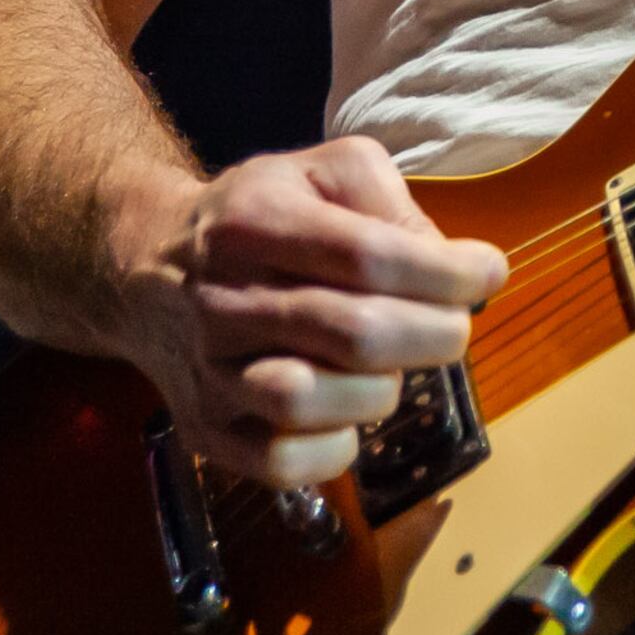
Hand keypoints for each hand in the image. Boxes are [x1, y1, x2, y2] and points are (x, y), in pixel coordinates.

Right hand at [102, 137, 508, 490]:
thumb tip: (453, 265)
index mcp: (255, 219)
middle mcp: (222, 297)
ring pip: (310, 401)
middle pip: (352, 333)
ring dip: (380, 390)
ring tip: (389, 366)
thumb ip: (391, 201)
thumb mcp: (320, 173)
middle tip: (453, 328)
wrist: (148, 268)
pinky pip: (284, 462)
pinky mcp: (207, 430)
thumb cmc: (258, 218)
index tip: (487, 274)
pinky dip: (336, 446)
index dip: (444, 273)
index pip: (367, 254)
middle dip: (433, 334)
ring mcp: (209, 371)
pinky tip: (349, 411)